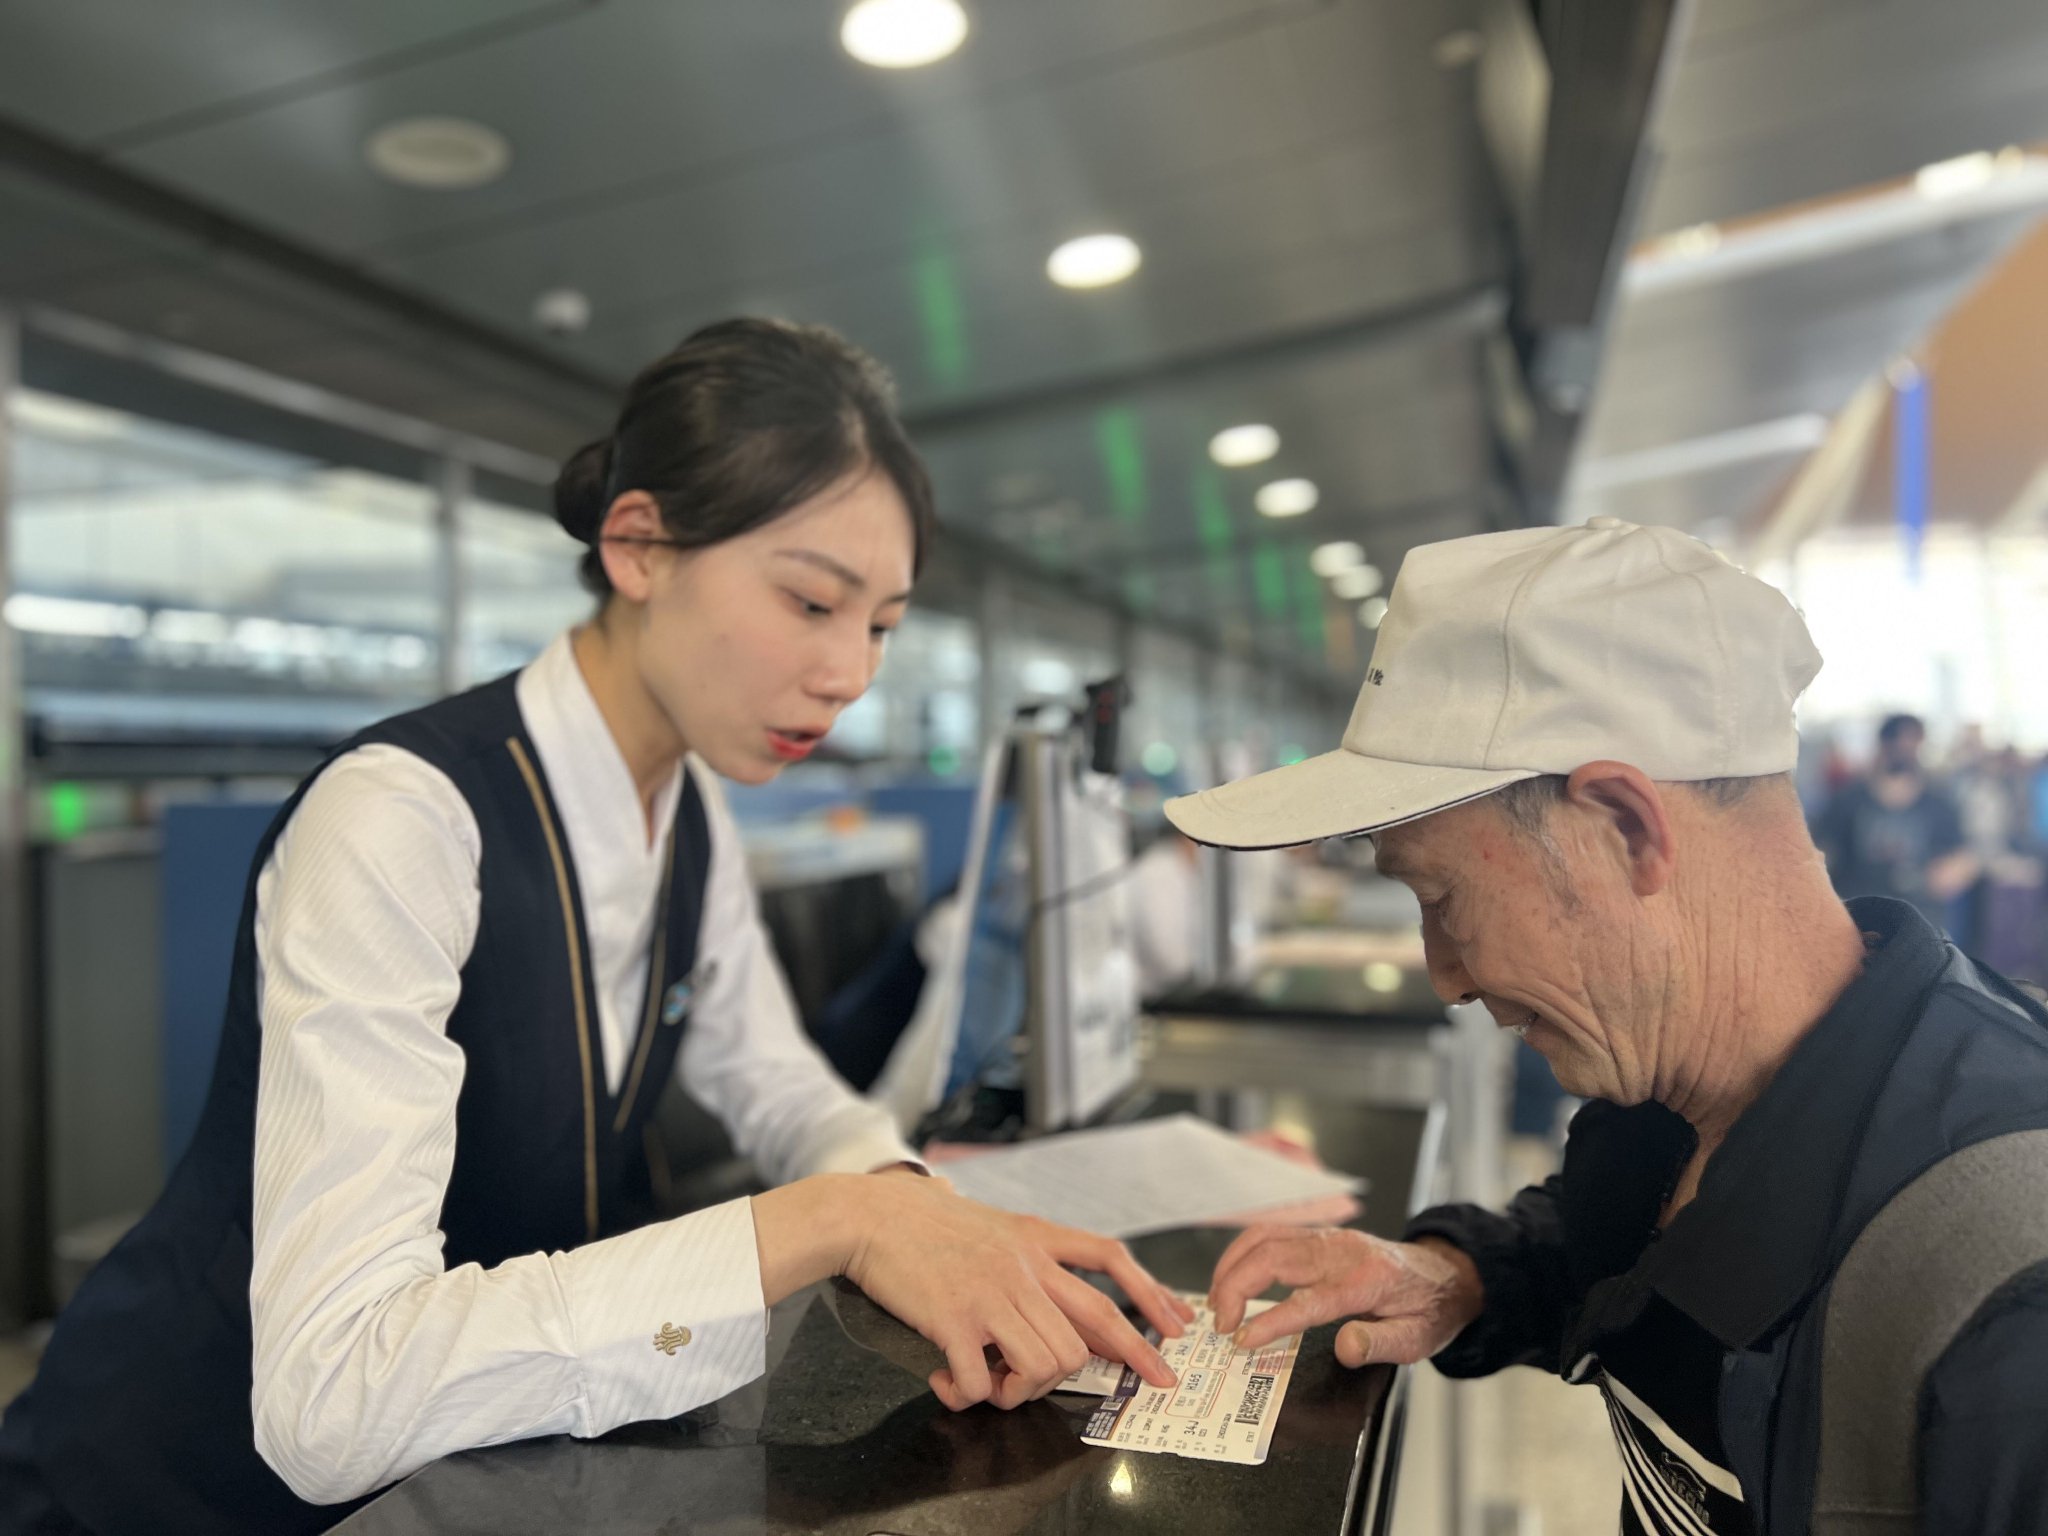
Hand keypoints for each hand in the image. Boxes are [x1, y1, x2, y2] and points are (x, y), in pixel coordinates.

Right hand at [754, 1175, 1194, 1411]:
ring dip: (1024, 1389)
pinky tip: (948, 1384)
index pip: (1109, 1258)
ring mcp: (991, 1294)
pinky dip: (969, 1395)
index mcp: (1034, 1237)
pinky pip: (983, 1382)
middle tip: (1144, 1388)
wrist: (868, 1216)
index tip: (1174, 1324)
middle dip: (1131, 1360)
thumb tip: (1044, 1269)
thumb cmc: (920, 1221)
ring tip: (994, 1385)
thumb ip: (1022, 1247)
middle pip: (1093, 1325)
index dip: (1148, 1292)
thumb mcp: (989, 1222)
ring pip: (1047, 1363)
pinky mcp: (954, 1320)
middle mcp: (1023, 1266)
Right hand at [1208, 1227, 1482, 1367]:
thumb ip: (1380, 1344)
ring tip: (1215, 1301)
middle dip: (1235, 1287)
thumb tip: (1344, 1348)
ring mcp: (1326, 1237)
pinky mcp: (1317, 1234)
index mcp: (1365, 1281)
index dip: (1269, 1320)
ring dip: (1232, 1265)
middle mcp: (1340, 1251)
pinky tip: (1230, 1274)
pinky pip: (1270, 1232)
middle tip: (1219, 1324)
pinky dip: (1242, 1251)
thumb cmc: (1427, 1310)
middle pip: (1273, 1257)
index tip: (1241, 1340)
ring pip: (1265, 1237)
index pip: (1308, 1300)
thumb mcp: (1417, 1339)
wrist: (1444, 1274)